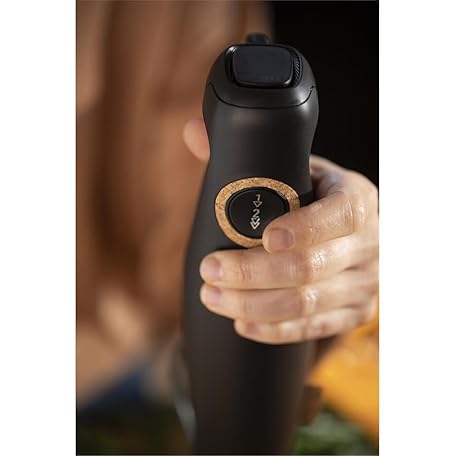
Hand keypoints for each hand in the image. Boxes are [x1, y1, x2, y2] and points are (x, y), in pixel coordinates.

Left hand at [183, 119, 378, 344]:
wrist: (349, 235)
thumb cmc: (312, 199)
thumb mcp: (293, 171)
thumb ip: (247, 157)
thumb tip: (193, 132)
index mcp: (357, 198)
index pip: (340, 215)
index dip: (304, 229)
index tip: (264, 238)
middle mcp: (370, 244)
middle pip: (312, 268)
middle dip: (254, 273)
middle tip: (210, 270)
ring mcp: (366, 283)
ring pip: (308, 304)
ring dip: (253, 304)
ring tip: (212, 296)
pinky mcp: (354, 313)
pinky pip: (313, 329)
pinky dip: (274, 329)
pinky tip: (241, 324)